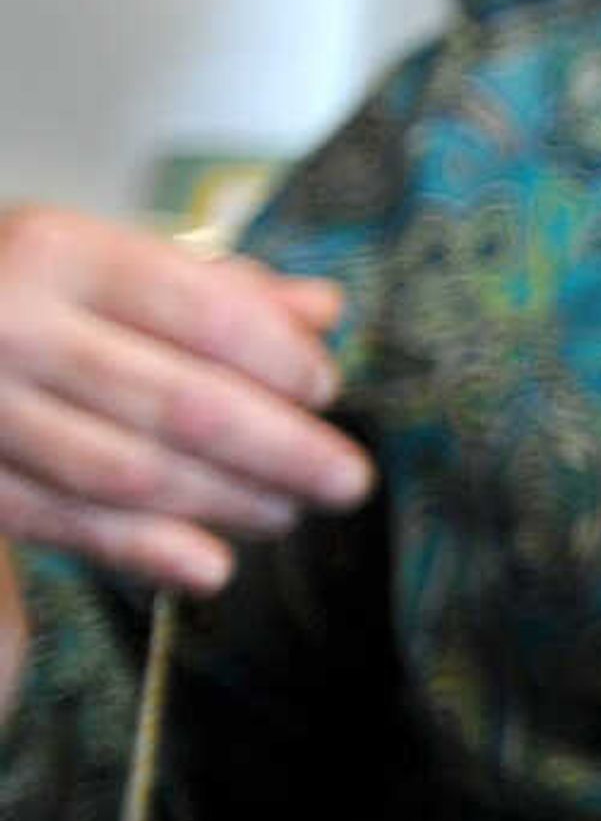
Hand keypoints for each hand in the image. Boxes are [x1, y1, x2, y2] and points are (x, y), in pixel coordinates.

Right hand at [0, 205, 373, 595]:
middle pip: (181, 404)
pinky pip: (64, 523)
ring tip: (287, 513)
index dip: (283, 362)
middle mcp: (13, 327)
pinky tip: (210, 568)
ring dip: (226, 503)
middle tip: (348, 479)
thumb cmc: (11, 286)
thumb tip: (322, 311)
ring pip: (129, 473)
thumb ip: (211, 284)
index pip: (205, 314)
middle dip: (283, 451)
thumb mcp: (97, 255)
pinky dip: (143, 552)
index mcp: (60, 252)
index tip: (326, 390)